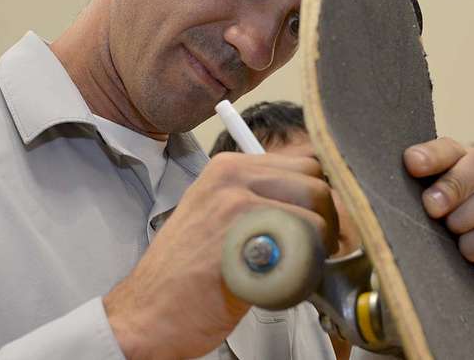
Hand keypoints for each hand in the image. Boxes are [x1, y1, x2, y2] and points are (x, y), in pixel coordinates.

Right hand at [103, 152, 337, 359]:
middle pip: (315, 182)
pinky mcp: (244, 239)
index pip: (303, 162)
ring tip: (297, 270)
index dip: (317, 197)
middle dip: (326, 219)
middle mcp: (232, 176)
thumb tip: (312, 202)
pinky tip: (283, 283)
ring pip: (315, 214)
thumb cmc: (185, 273)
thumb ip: (259, 198)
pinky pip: (304, 246)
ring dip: (318, 248)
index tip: (317, 223)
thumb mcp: (216, 215)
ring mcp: (237, 205)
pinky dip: (306, 269)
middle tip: (316, 251)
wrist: (147, 312)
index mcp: (228, 166)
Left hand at [403, 138, 473, 298]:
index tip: (412, 164)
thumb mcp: (404, 207)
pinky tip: (463, 255)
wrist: (428, 289)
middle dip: (455, 182)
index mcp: (465, 167)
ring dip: (464, 217)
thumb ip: (401, 181)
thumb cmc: (416, 239)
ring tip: (448, 234)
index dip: (434, 154)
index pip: (454, 148)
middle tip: (431, 207)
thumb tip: (397, 161)